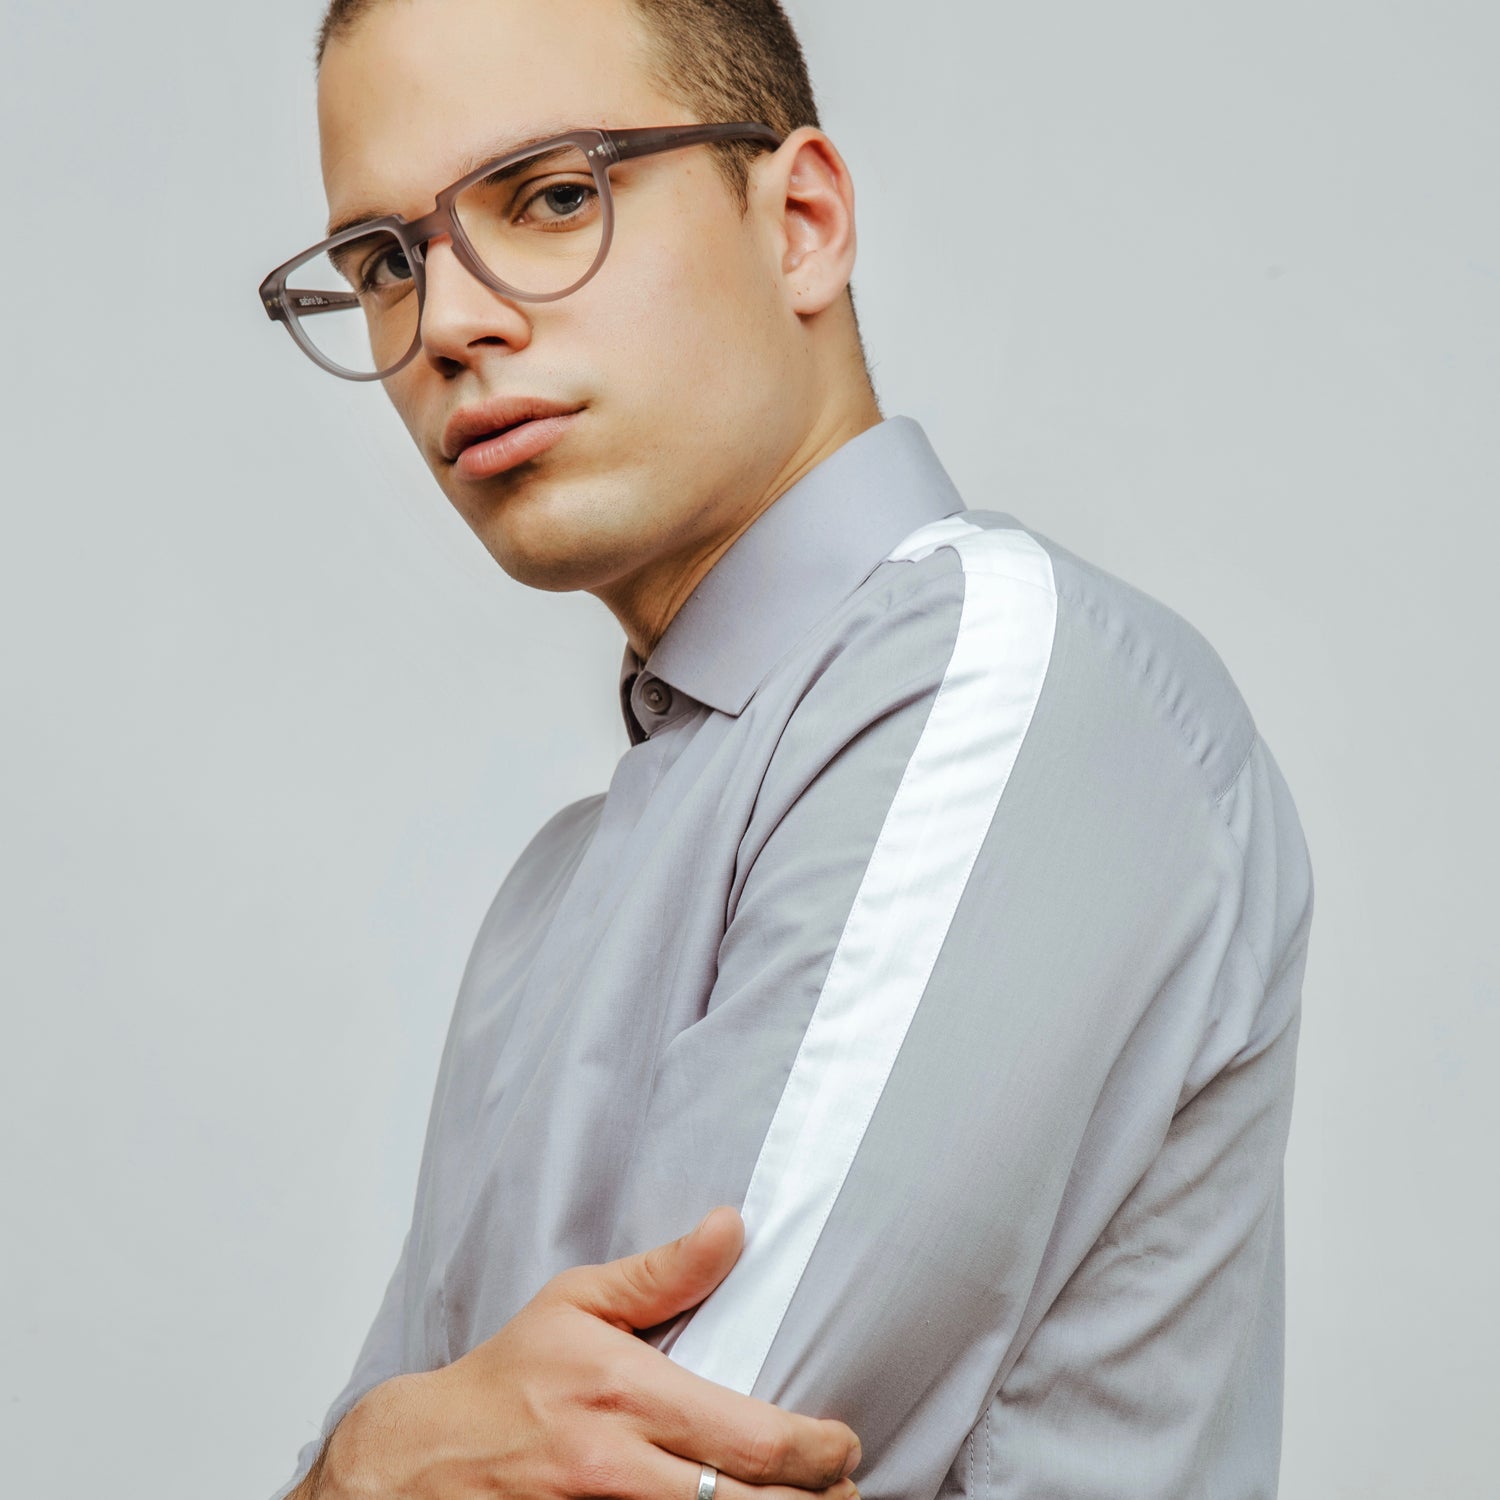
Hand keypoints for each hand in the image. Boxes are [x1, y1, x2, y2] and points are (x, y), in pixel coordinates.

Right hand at [315, 1206, 862, 1499]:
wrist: (419, 1461)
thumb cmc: (507, 1380)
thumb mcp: (575, 1303)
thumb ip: (663, 1273)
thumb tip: (733, 1226)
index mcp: (625, 1395)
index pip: (752, 1440)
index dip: (818, 1453)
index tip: (844, 1446)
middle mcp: (617, 1471)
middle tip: (845, 1492)